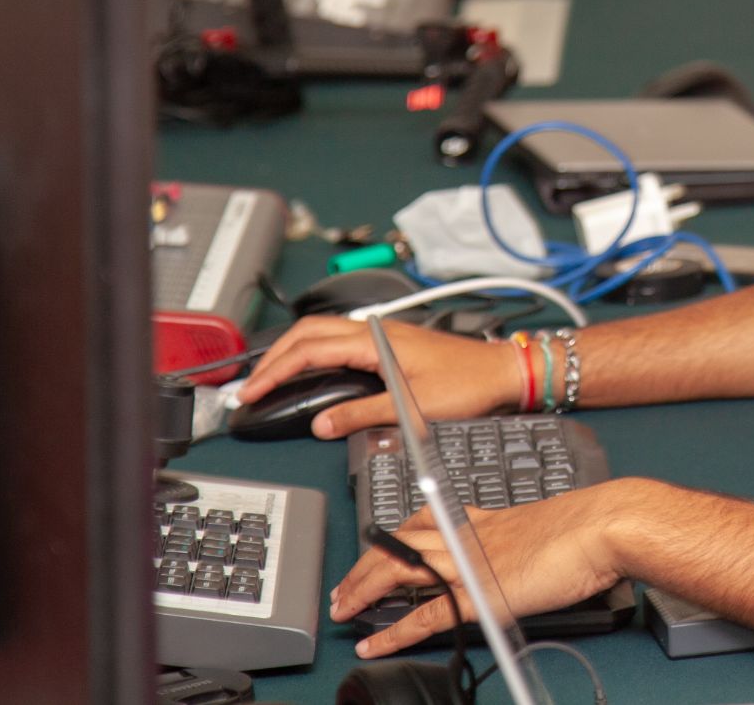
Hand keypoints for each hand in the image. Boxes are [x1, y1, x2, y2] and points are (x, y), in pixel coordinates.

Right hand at [235, 316, 522, 438]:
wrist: (503, 372)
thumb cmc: (469, 384)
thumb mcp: (413, 408)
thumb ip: (363, 414)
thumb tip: (321, 423)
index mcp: (375, 340)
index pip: (309, 349)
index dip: (275, 371)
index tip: (251, 392)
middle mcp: (375, 331)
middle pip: (308, 333)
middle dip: (273, 358)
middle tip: (250, 386)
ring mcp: (382, 335)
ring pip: (322, 334)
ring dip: (292, 352)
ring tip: (270, 377)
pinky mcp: (391, 344)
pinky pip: (340, 341)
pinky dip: (314, 353)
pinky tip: (309, 369)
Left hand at [331, 480, 641, 657]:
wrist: (603, 527)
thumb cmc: (588, 530)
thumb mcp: (545, 531)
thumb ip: (522, 545)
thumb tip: (523, 559)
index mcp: (484, 520)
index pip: (422, 522)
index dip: (393, 538)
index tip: (377, 548)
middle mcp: (468, 536)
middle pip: (399, 544)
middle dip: (364, 565)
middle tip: (344, 587)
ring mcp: (469, 563)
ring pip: (398, 571)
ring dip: (364, 590)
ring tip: (343, 609)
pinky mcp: (478, 595)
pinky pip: (424, 616)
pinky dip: (393, 633)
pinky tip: (374, 645)